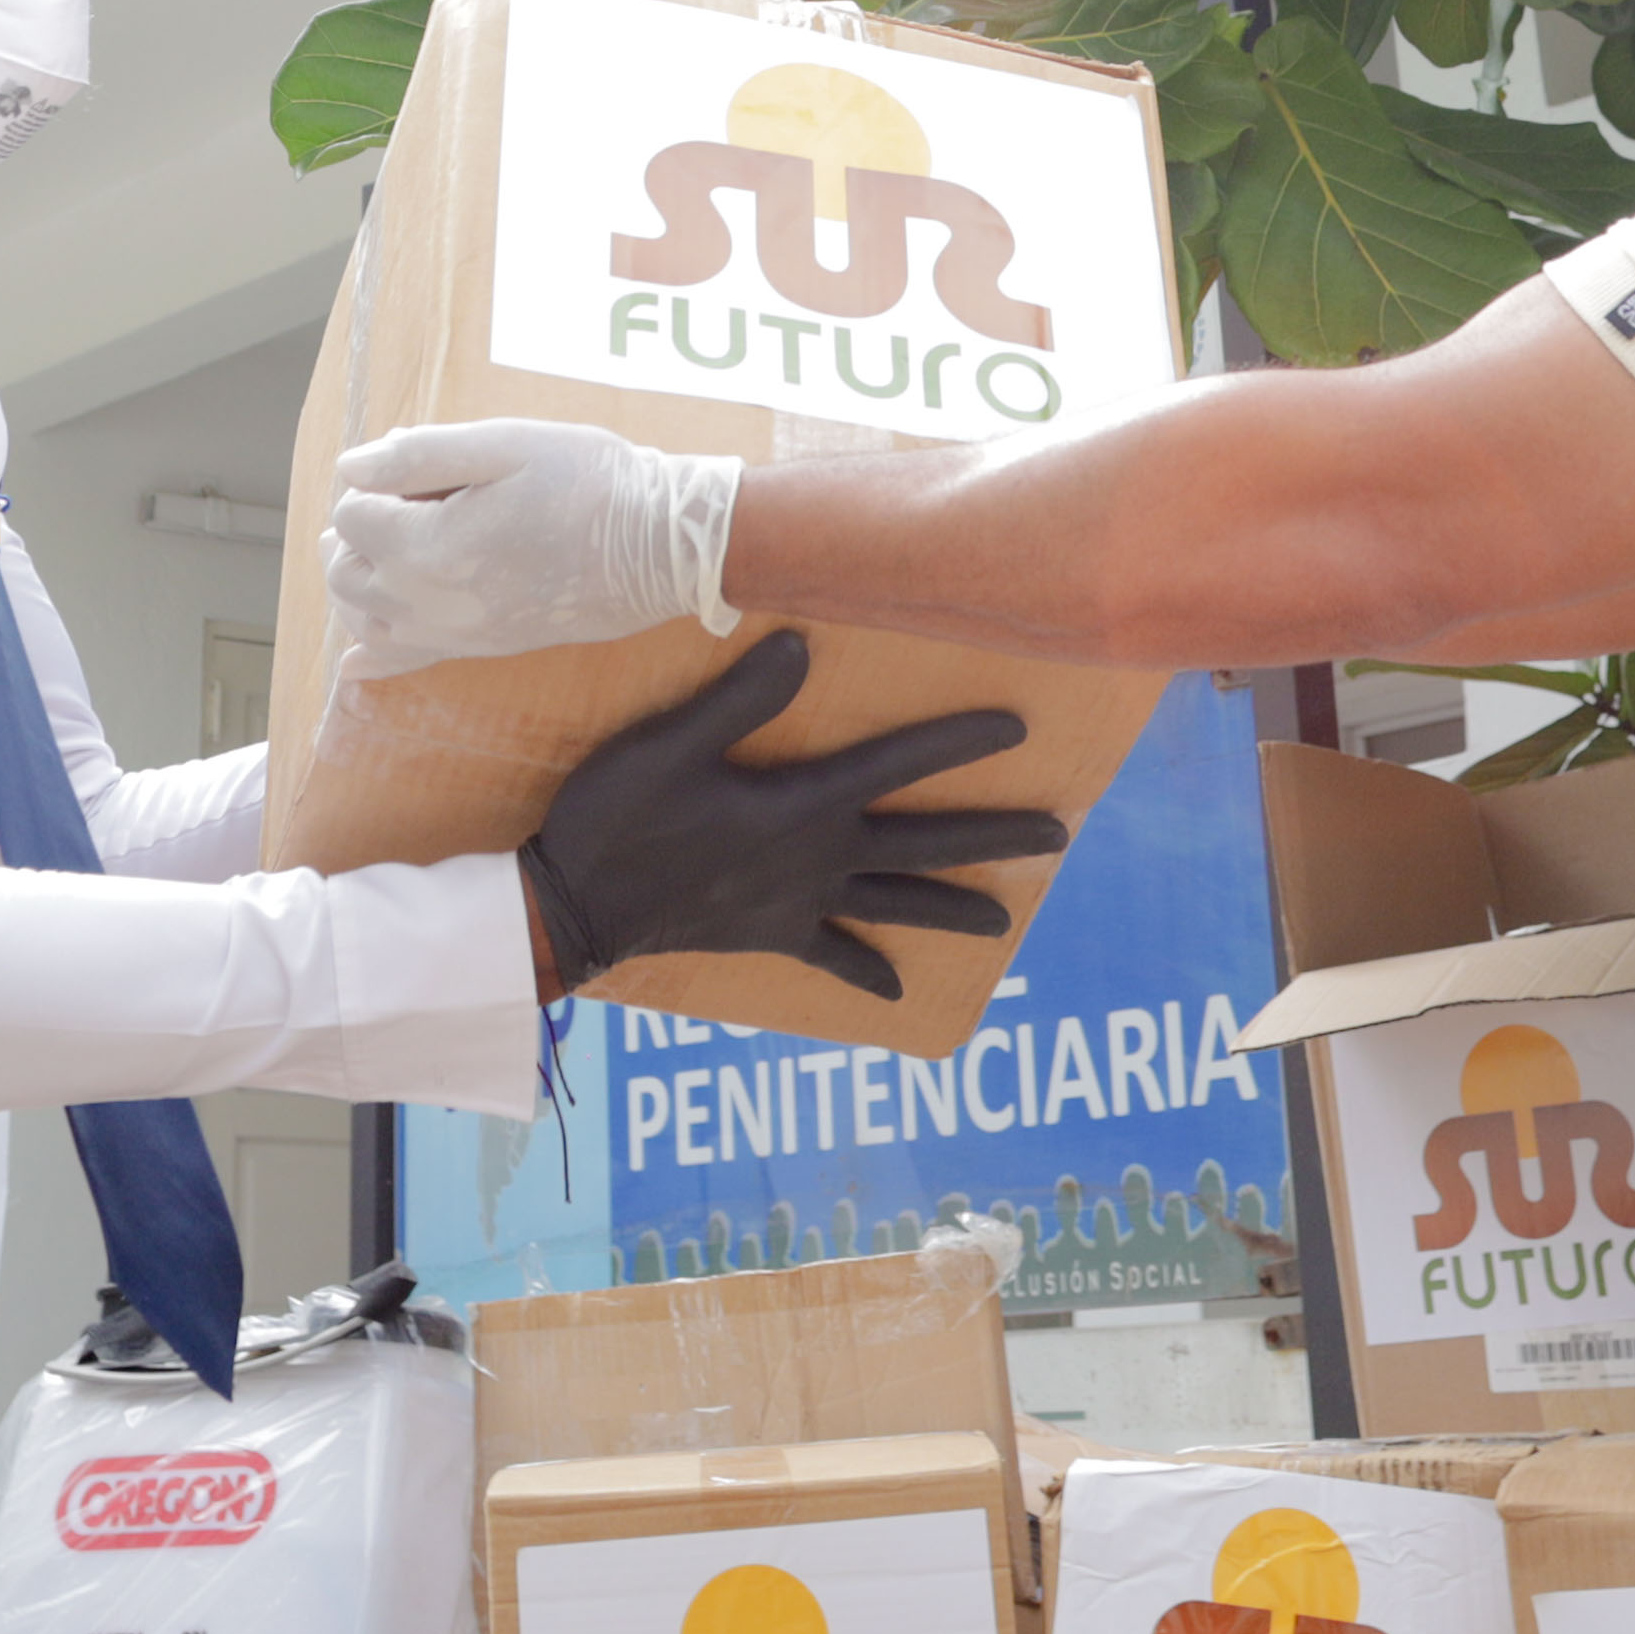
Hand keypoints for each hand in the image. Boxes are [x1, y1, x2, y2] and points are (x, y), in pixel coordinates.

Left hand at [328, 417, 737, 676]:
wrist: (654, 549)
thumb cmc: (585, 484)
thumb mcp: (503, 444)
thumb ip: (417, 455)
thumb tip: (350, 469)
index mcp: (424, 547)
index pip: (351, 514)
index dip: (378, 480)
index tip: (425, 467)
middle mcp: (424, 603)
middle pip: (344, 569)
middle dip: (358, 528)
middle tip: (407, 495)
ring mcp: (449, 635)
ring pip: (362, 616)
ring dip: (360, 579)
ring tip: (390, 543)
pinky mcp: (475, 650)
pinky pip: (401, 665)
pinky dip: (369, 659)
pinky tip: (353, 661)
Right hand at [523, 632, 1073, 997]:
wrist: (574, 907)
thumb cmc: (618, 813)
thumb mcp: (670, 742)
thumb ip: (740, 696)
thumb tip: (804, 642)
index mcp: (801, 805)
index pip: (896, 764)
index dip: (957, 743)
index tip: (1020, 728)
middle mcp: (816, 859)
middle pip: (922, 843)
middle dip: (992, 834)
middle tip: (1059, 833)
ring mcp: (797, 903)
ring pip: (893, 903)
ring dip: (951, 907)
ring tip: (1006, 921)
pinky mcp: (768, 936)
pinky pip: (830, 957)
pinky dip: (865, 970)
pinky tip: (898, 992)